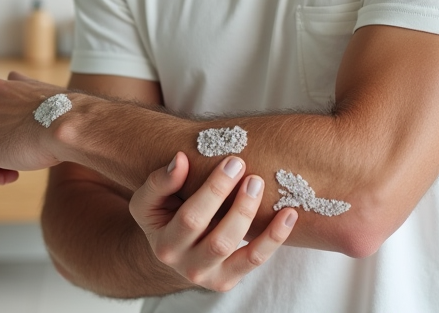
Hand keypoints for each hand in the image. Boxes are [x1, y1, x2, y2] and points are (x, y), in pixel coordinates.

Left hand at [0, 71, 68, 184]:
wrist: (66, 123)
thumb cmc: (61, 109)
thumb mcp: (39, 88)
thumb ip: (21, 85)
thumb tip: (13, 77)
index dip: (9, 127)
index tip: (26, 134)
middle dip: (4, 142)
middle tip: (27, 148)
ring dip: (2, 159)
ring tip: (25, 159)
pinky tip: (14, 175)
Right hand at [129, 152, 297, 291]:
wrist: (170, 248)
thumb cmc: (162, 214)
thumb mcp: (149, 200)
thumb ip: (160, 181)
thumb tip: (180, 160)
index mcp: (165, 245)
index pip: (191, 219)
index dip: (214, 191)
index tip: (233, 162)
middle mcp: (187, 267)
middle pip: (219, 240)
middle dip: (239, 206)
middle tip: (252, 175)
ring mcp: (210, 276)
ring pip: (241, 253)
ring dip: (256, 219)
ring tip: (262, 186)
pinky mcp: (229, 279)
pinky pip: (256, 260)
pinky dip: (275, 237)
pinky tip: (289, 214)